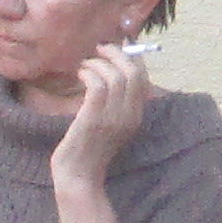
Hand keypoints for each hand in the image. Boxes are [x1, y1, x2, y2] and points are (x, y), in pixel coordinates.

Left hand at [57, 39, 155, 188]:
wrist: (78, 176)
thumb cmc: (88, 149)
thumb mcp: (109, 124)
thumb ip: (114, 103)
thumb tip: (111, 73)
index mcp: (136, 116)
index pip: (143, 78)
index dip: (133, 57)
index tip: (120, 46)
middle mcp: (129, 116)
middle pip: (133, 73)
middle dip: (117, 54)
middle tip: (100, 48)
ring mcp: (112, 118)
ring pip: (115, 76)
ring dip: (98, 64)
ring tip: (85, 65)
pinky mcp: (93, 120)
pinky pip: (97, 86)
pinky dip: (89, 73)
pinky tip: (81, 74)